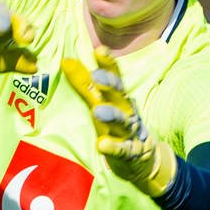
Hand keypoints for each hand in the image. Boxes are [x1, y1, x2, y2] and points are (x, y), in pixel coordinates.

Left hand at [59, 45, 175, 197]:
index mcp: (120, 99)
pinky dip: (113, 147)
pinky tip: (102, 145)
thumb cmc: (119, 127)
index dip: (108, 64)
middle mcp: (126, 112)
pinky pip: (122, 150)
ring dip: (111, 115)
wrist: (143, 159)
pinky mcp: (129, 153)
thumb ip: (85, 85)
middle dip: (109, 85)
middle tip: (95, 77)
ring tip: (98, 111)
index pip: (115, 78)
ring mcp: (129, 133)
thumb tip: (66, 60)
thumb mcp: (103, 103)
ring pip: (122, 122)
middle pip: (119, 96)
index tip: (99, 50)